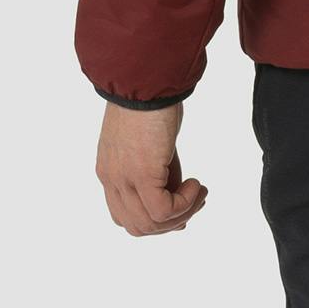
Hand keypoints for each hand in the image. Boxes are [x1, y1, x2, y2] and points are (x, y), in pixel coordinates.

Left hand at [95, 101, 208, 235]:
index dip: (155, 221)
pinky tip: (197, 184)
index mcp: (110, 173)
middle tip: (195, 201)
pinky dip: (186, 204)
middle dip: (171, 223)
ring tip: (199, 192)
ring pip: (150, 224)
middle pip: (137, 227)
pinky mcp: (142, 173)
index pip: (125, 217)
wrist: (147, 80)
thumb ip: (160, 174)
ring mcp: (124, 178)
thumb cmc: (152, 104)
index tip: (181, 206)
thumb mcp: (153, 147)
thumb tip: (179, 201)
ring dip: (183, 213)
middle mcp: (111, 180)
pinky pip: (164, 210)